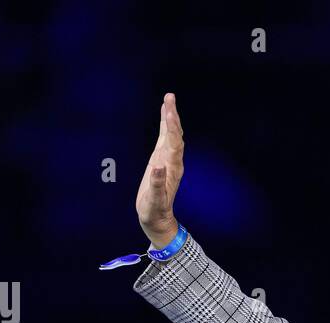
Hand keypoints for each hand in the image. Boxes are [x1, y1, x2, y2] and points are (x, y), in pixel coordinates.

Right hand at [136, 92, 183, 247]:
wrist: (158, 218)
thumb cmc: (154, 210)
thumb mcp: (154, 200)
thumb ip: (157, 185)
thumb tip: (157, 168)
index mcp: (172, 169)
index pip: (173, 144)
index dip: (171, 128)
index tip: (169, 113)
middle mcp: (173, 161)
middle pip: (175, 135)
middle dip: (172, 116)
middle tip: (170, 97)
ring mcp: (168, 159)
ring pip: (172, 134)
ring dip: (170, 116)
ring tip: (168, 99)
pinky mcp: (162, 159)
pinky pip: (165, 138)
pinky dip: (165, 125)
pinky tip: (164, 113)